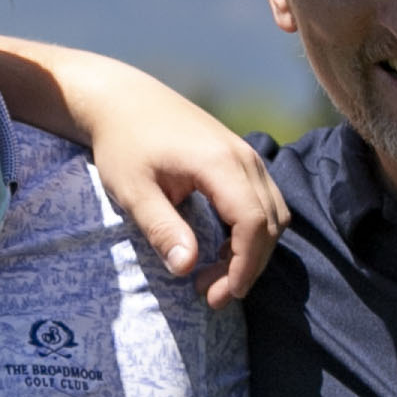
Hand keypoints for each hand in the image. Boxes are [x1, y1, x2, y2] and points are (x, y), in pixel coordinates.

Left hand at [82, 87, 287, 309]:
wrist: (122, 101)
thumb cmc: (123, 144)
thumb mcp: (133, 190)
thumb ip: (161, 228)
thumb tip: (186, 268)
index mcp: (220, 163)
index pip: (253, 223)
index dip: (244, 265)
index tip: (221, 295)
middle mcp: (243, 157)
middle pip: (270, 223)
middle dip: (247, 266)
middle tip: (210, 295)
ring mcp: (246, 154)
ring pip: (274, 213)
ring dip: (252, 251)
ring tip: (213, 276)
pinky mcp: (241, 157)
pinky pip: (264, 201)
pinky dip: (252, 231)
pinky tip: (221, 249)